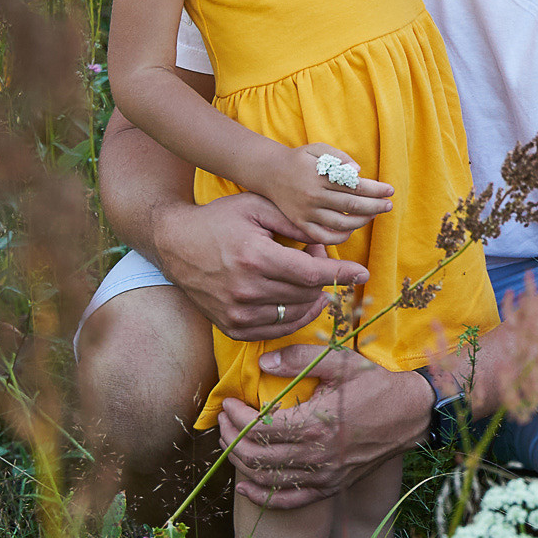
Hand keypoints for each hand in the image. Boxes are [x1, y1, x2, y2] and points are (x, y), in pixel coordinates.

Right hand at [149, 190, 366, 340]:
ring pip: (295, 314)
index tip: (362, 274)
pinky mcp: (231, 327)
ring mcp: (237, 313)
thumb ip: (294, 221)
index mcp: (255, 258)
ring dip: (310, 298)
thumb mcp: (257, 207)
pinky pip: (276, 330)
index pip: (312, 274)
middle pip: (307, 295)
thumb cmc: (220, 220)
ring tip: (304, 275)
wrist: (175, 244)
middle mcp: (246, 290)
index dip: (341, 274)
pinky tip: (297, 299)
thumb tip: (328, 239)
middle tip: (314, 255)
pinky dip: (293, 317)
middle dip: (322, 277)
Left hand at [217, 347, 431, 508]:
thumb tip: (263, 362)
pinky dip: (262, 496)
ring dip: (239, 462)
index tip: (228, 403)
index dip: (235, 418)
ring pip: (266, 479)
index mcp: (315, 424)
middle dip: (230, 438)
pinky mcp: (331, 486)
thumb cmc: (376, 384)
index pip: (257, 428)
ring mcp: (323, 475)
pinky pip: (289, 500)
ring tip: (230, 442)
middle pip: (255, 456)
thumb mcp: (341, 362)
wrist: (411, 414)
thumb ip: (300, 359)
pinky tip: (245, 485)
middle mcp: (316, 455)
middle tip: (223, 421)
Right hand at [254, 142, 394, 245]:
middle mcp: (313, 196)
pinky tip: (351, 230)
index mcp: (320, 176)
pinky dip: (340, 237)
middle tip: (388, 205)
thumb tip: (358, 171)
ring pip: (341, 223)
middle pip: (351, 205)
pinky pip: (323, 237)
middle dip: (375, 206)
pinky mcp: (300, 223)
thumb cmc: (300, 159)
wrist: (269, 172)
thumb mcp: (318, 149)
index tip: (390, 190)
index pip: (355, 185)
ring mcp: (306, 212)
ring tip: (373, 215)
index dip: (375, 189)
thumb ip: (339, 156)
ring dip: (362, 221)